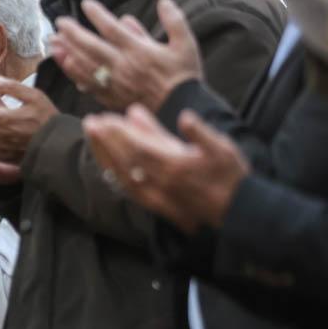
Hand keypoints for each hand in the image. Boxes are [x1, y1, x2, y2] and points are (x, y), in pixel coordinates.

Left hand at [50, 0, 201, 112]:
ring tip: (54, 42)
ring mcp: (115, 82)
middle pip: (91, 47)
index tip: (85, 3)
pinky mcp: (112, 96)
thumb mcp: (186, 44)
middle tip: (60, 22)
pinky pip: (89, 84)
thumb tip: (163, 0)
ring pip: (85, 65)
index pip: (112, 29)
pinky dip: (76, 74)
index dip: (97, 15)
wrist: (179, 107)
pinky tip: (67, 65)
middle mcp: (123, 66)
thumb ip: (174, 21)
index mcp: (139, 51)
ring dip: (68, 52)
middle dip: (73, 33)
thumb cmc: (184, 75)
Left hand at [83, 104, 249, 232]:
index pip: (138, 147)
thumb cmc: (231, 176)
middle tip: (90, 122)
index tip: (104, 118)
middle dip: (105, 141)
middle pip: (124, 160)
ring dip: (105, 155)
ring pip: (122, 174)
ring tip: (93, 137)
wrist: (238, 211)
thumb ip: (200, 133)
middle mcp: (161, 182)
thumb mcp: (222, 148)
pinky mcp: (156, 204)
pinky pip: (128, 189)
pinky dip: (114, 174)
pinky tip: (106, 163)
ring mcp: (157, 195)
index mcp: (175, 166)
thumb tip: (184, 117)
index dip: (118, 133)